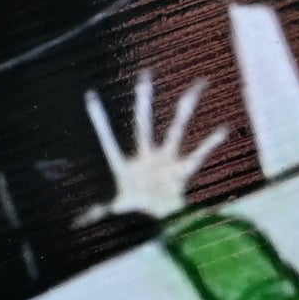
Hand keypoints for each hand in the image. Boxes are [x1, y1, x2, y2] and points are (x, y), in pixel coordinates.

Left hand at [83, 70, 229, 223]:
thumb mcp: (113, 212)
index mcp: (124, 165)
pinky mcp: (182, 171)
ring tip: (195, 89)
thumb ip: (97, 213)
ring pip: (176, 131)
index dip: (99, 120)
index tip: (89, 96)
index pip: (108, 139)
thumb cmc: (134, 215)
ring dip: (185, 112)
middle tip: (145, 75)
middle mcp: (146, 157)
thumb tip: (75, 224)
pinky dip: (210, 144)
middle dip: (144, 102)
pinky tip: (223, 130)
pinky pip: (198, 155)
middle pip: (143, 124)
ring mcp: (165, 161)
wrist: (160, 224)